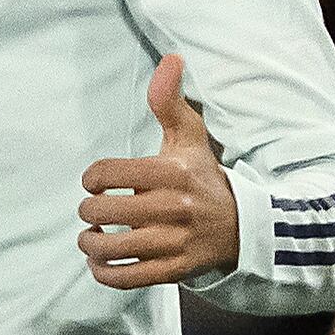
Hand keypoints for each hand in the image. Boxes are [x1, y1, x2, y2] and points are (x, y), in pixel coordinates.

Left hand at [82, 54, 243, 287]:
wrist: (244, 225)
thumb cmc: (205, 177)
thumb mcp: (190, 138)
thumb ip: (169, 102)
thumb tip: (171, 58)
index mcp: (172, 172)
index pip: (106, 173)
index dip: (91, 178)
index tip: (96, 182)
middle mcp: (174, 208)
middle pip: (102, 210)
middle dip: (89, 210)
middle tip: (93, 210)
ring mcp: (176, 242)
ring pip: (111, 247)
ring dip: (91, 243)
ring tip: (91, 237)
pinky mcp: (176, 270)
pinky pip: (127, 277)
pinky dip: (104, 272)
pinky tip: (100, 262)